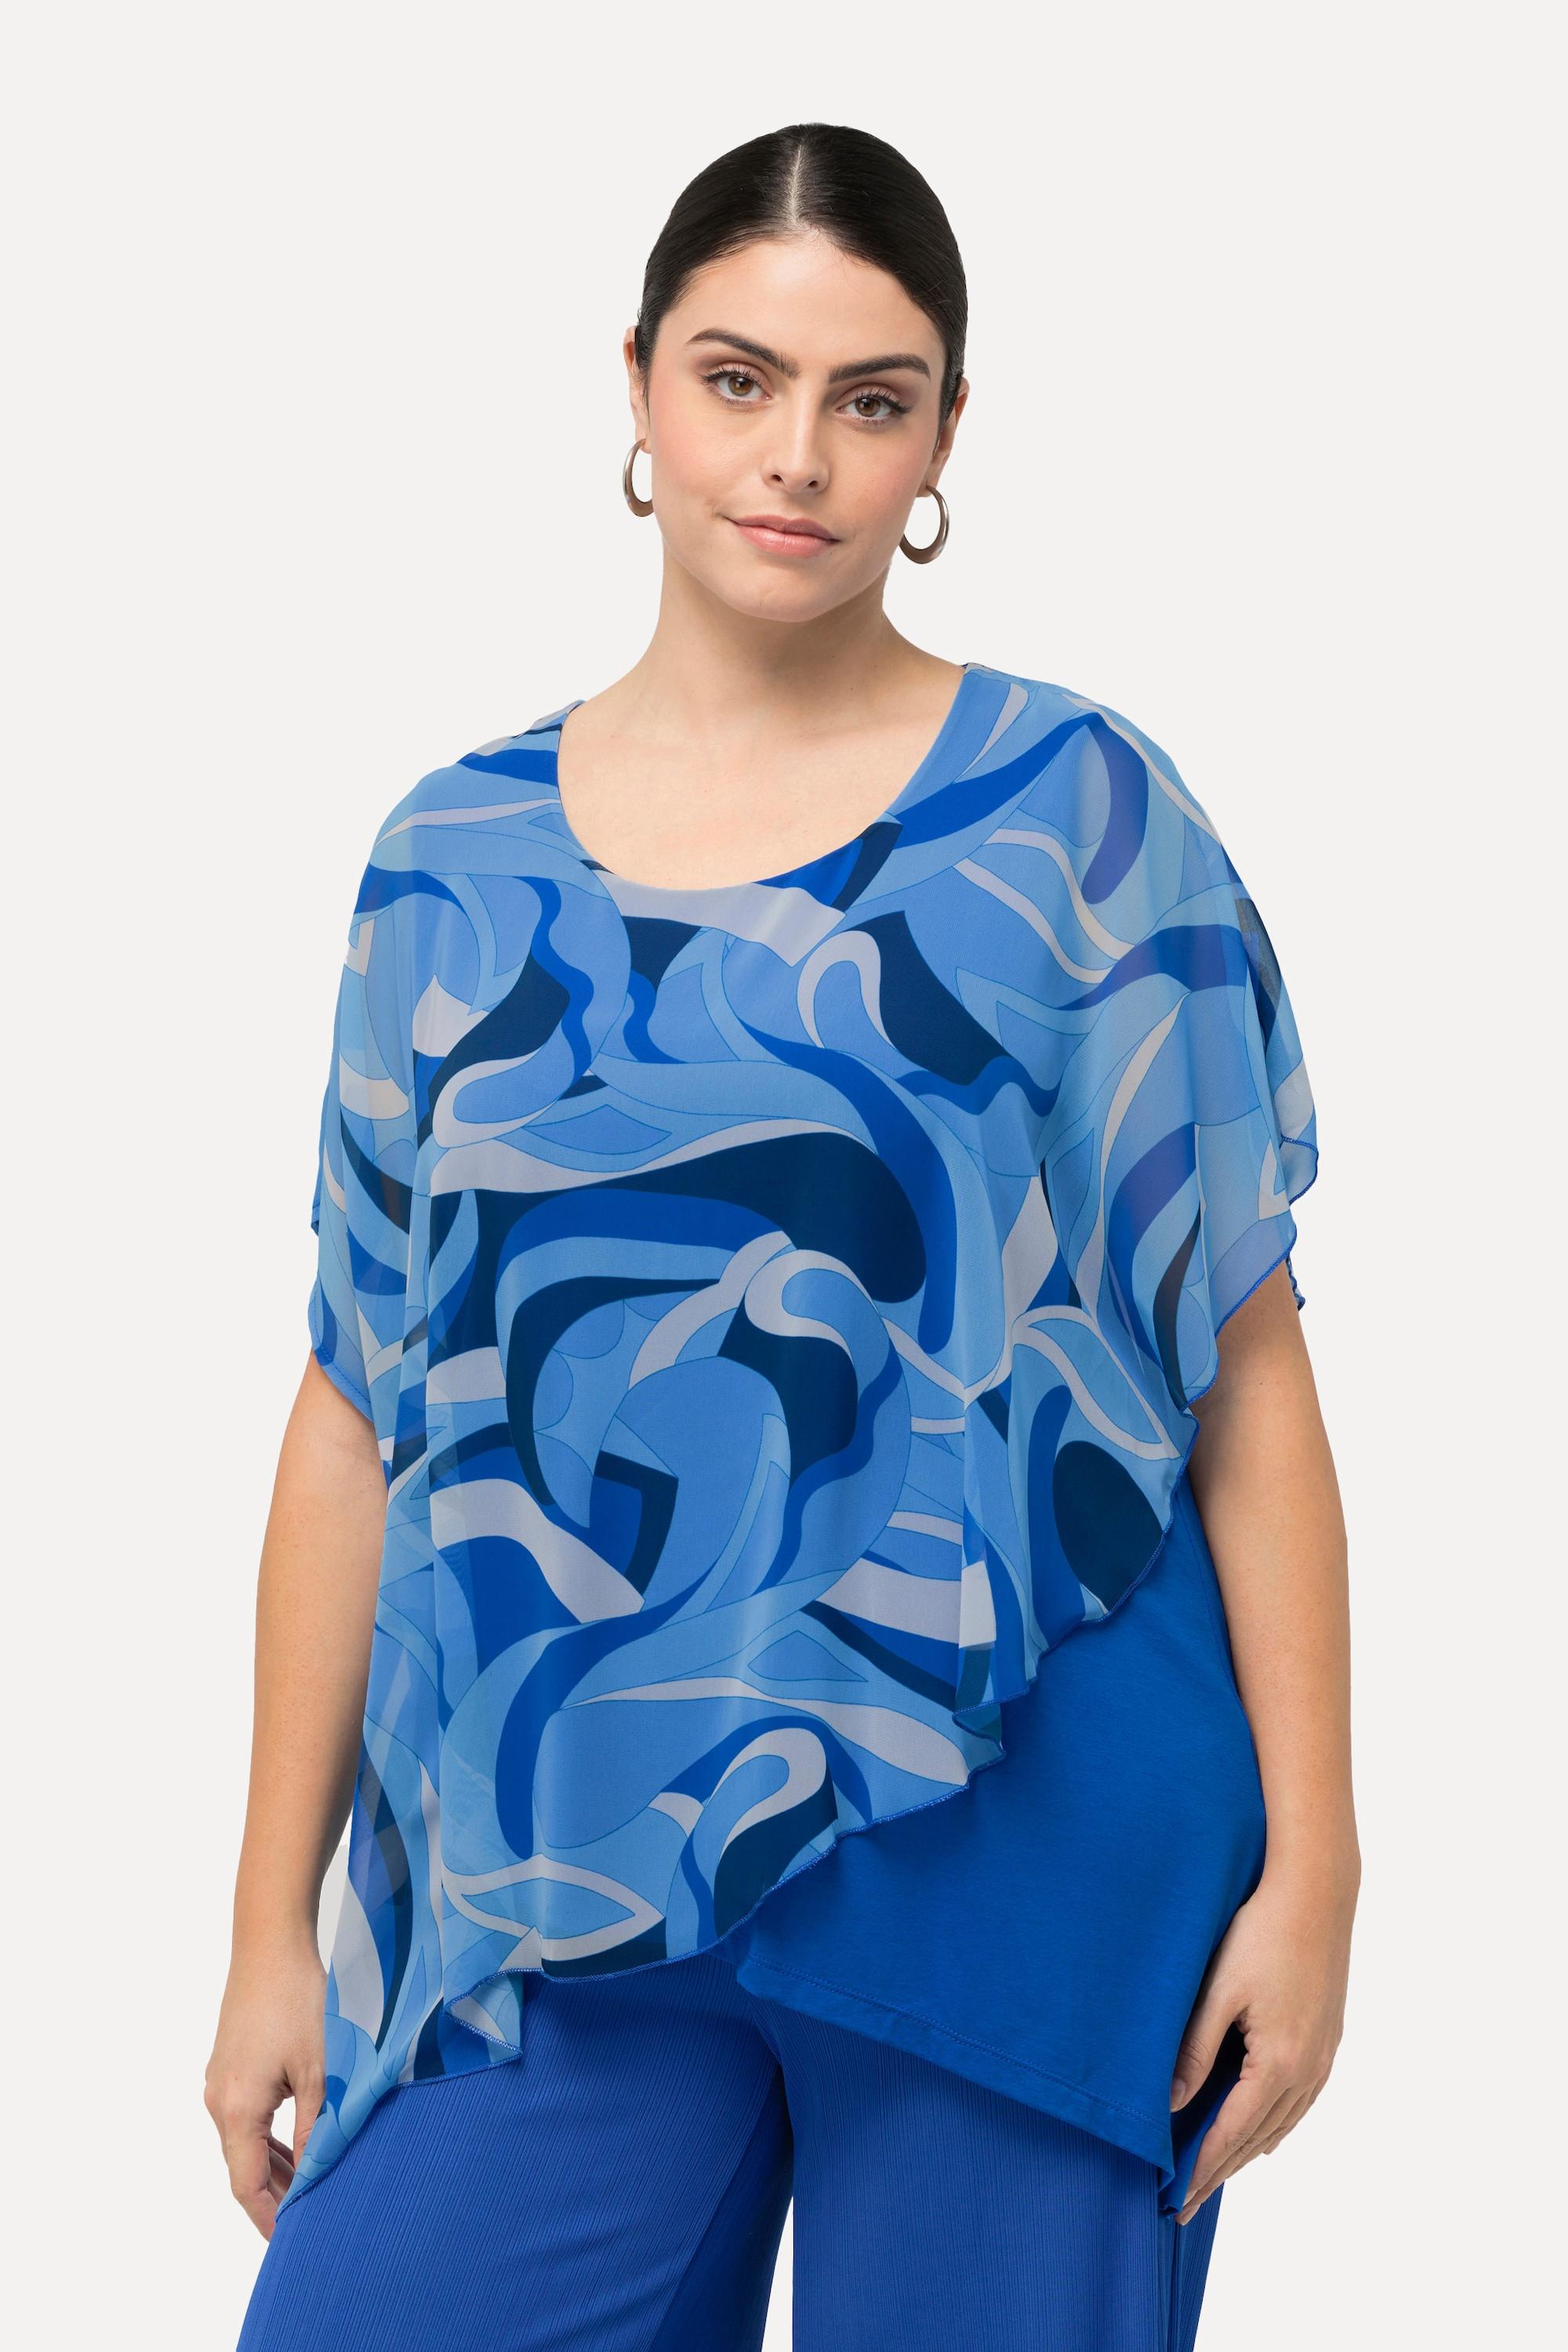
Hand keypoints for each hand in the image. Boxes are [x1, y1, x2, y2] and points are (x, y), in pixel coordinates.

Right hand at [204, 1930, 327, 2237]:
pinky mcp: (230, 2063)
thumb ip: (316, 2125)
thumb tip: (319, 2171)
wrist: (271, 1941)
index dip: (269, 2216)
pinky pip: (245, 2116)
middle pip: (243, 2166)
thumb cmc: (297, 1999)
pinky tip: (298, 2143)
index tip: (294, 2239)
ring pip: (245, 2142)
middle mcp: (218, 2100)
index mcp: (235, 2109)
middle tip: (314, 2215)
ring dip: (275, 2165)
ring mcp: (220, 2081)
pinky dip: (270, 2137)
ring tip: (312, 2186)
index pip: (246, 2184)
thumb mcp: (319, 2068)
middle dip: (277, 2194)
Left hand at [1170, 1854, 1356, 2225]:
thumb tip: (1169, 2106)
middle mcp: (1307, 2071)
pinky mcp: (1326, 2039)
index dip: (1201, 2169)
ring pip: (1280, 2123)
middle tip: (1185, 2203)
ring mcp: (1322, 2057)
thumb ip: (1193, 2051)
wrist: (1316, 1893)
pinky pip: (1298, 2101)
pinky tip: (1261, 2132)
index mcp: (1278, 2064)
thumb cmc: (1260, 1933)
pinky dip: (1273, 2124)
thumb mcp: (1217, 1992)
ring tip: (1215, 2172)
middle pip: (1256, 2138)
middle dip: (1219, 2170)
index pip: (1230, 2134)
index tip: (1175, 2201)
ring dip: (1245, 2150)